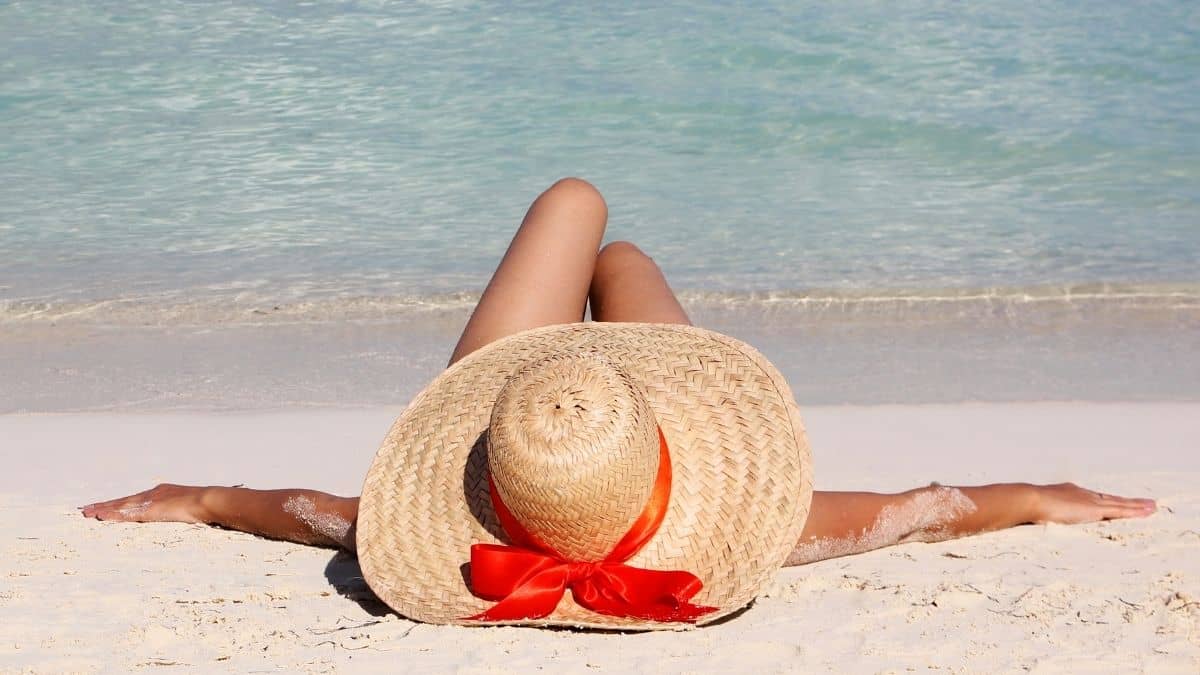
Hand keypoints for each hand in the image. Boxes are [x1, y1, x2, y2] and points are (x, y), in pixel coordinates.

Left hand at [80, 483, 209, 523]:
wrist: (207, 501)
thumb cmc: (204, 506)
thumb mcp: (189, 508)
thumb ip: (182, 510)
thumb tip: (187, 517)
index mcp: (161, 493)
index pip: (135, 499)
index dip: (119, 504)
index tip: (106, 507)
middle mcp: (152, 494)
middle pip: (123, 500)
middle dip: (105, 505)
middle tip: (86, 509)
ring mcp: (149, 500)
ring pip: (120, 505)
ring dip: (103, 509)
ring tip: (86, 512)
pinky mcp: (149, 509)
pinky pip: (125, 513)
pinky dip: (111, 514)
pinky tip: (99, 517)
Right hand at [1031, 482, 1155, 524]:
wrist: (1028, 501)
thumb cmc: (1027, 508)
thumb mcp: (1036, 513)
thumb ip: (1039, 516)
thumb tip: (1028, 521)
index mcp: (1067, 493)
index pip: (1091, 499)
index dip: (1105, 502)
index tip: (1114, 503)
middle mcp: (1081, 494)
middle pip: (1109, 499)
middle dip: (1126, 502)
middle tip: (1143, 503)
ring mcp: (1089, 500)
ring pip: (1119, 504)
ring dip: (1136, 506)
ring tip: (1152, 506)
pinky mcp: (1095, 508)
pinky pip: (1120, 510)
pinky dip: (1135, 510)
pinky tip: (1148, 511)